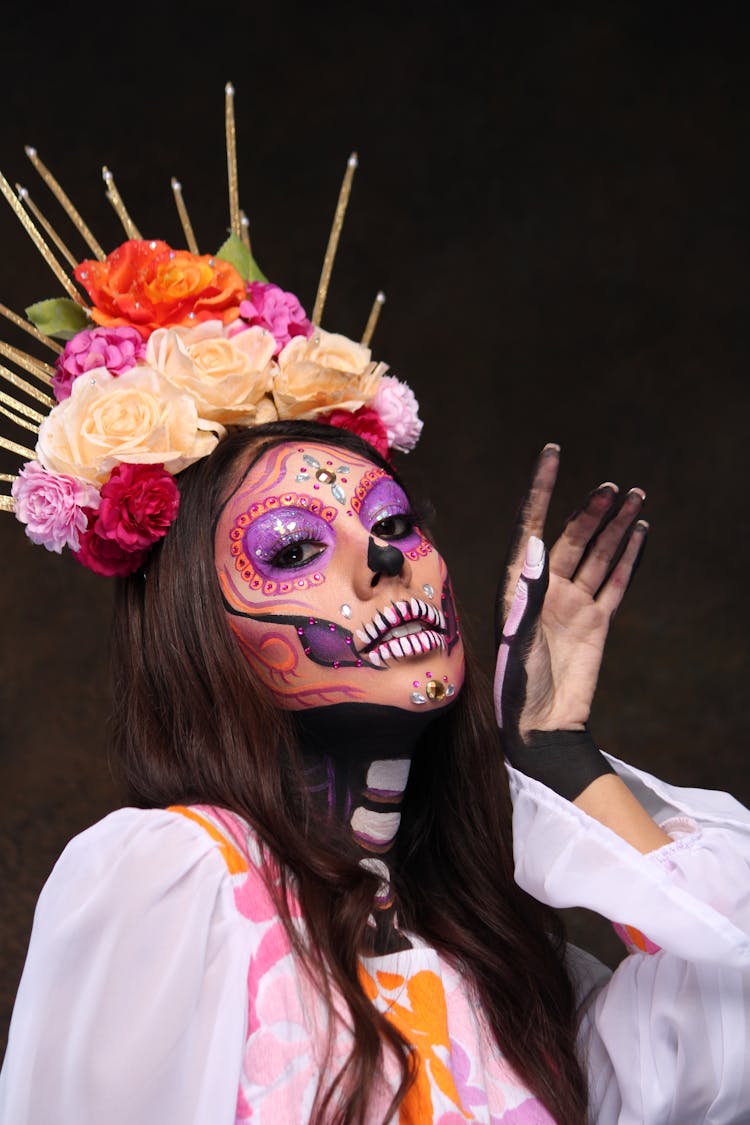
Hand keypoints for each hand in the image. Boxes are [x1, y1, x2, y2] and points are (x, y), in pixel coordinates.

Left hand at [494, 443, 647, 741]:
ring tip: (634, 496)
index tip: (553, 454)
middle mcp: (544, 588)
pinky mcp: (596, 622)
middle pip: (570, 536)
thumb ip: (528, 593)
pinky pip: (615, 581)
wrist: (541, 727)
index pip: (529, 526)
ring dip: (614, 526)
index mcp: (516, 585)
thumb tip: (536, 544)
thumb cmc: (516, 685)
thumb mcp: (518, 637)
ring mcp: (572, 603)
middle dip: (590, 510)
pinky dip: (629, 557)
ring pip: (597, 553)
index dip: (540, 489)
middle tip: (612, 487)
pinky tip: (640, 533)